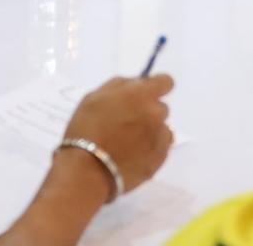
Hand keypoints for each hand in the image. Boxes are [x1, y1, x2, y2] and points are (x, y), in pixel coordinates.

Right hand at [60, 74, 175, 194]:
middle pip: (160, 108)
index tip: (143, 96)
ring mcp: (160, 139)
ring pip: (161, 129)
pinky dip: (149, 151)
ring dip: (150, 132)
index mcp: (142, 95)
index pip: (166, 82)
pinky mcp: (159, 160)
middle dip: (146, 112)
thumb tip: (137, 83)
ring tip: (128, 144)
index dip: (155, 87)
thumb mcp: (95, 97)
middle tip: (125, 124)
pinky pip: (160, 149)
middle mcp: (157, 114)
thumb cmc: (86, 129)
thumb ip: (120, 85)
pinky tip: (131, 157)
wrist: (86, 171)